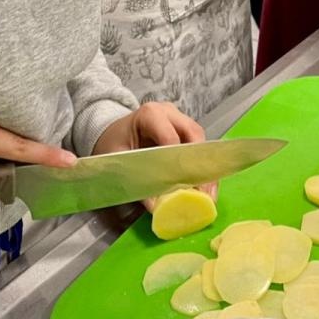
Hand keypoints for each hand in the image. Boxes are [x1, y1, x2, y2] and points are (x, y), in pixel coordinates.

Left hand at [92, 102, 215, 203]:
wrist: (111, 132)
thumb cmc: (112, 143)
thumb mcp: (117, 161)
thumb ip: (135, 181)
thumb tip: (156, 206)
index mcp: (150, 114)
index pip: (171, 137)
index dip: (179, 162)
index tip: (184, 187)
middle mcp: (169, 113)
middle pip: (193, 135)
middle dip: (199, 165)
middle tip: (203, 193)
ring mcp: (179, 119)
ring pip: (200, 141)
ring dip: (204, 168)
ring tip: (207, 194)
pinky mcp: (184, 130)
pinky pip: (197, 147)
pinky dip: (200, 167)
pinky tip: (203, 187)